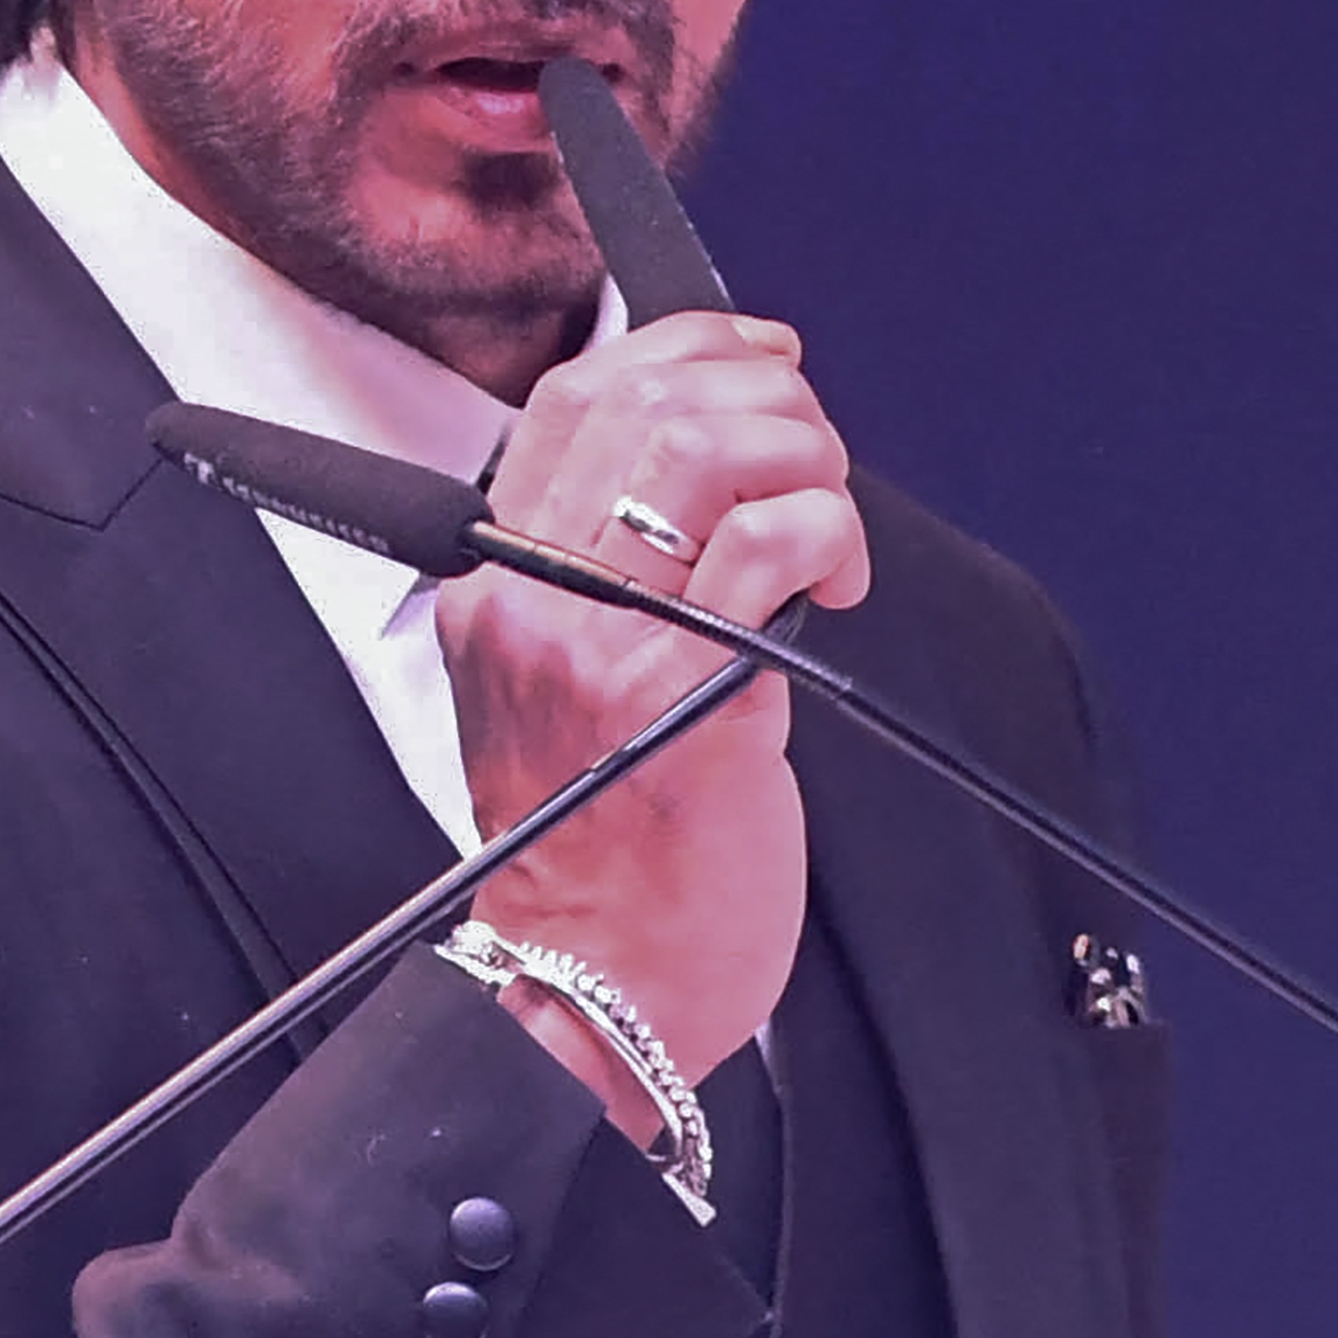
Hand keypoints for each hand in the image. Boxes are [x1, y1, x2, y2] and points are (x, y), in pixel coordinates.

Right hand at [442, 310, 870, 1112]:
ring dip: (804, 457)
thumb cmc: (600, 853)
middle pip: (651, 401)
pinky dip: (829, 532)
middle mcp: (534, 602)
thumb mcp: (565, 689)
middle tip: (816, 457)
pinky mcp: (686, 699)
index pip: (579, 396)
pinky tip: (838, 581)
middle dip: (768, 398)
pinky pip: (771, 545)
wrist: (589, 993)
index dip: (686, 344)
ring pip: (710, 449)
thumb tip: (718, 466)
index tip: (761, 355)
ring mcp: (603, 647)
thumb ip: (610, 577)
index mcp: (499, 586)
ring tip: (829, 523)